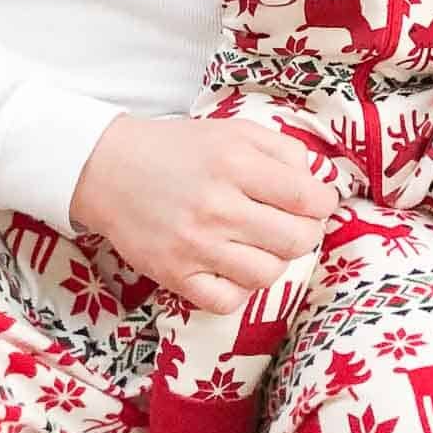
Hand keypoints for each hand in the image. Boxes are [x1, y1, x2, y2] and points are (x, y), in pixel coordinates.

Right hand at [70, 114, 338, 314]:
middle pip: (296, 240)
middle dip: (305, 233)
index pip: (308, 198)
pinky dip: (239, 290)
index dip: (323, 203)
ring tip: (259, 245)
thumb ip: (284, 151)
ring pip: (267, 275)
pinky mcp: (174, 274)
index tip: (314, 202)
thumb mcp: (235, 131)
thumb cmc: (179, 150)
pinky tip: (232, 267)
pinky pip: (228, 301)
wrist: (109, 168)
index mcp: (236, 163)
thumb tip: (317, 185)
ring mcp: (195, 245)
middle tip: (291, 225)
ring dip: (273, 261)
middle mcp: (218, 206)